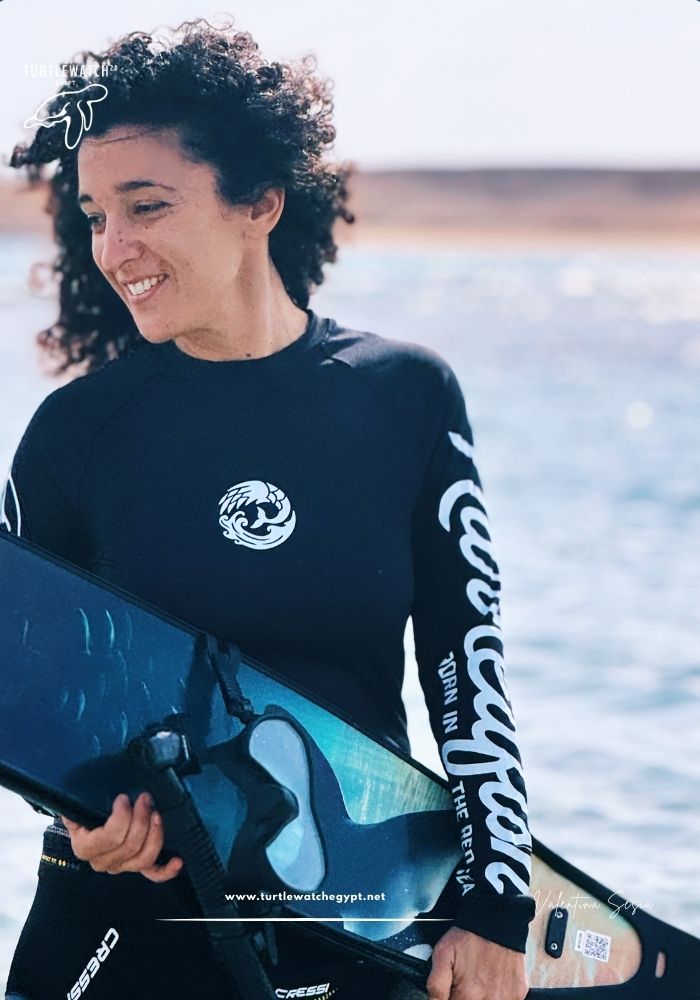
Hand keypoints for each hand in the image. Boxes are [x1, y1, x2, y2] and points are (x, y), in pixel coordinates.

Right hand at [60, 792, 182, 882]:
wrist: (87, 824)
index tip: (124, 798)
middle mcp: (103, 862)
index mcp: (85, 847)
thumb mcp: (78, 805)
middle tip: (145, 798)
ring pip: (143, 858)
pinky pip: (153, 873)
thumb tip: (82, 797)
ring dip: (155, 834)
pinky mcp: (136, 866)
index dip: (122, 817)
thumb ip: (79, 803)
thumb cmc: (85, 810)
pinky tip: (178, 861)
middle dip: (141, 819)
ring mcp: (121, 866)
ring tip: (156, 814)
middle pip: (130, 846)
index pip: (110, 837)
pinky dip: (166, 870)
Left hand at [426, 928, 527, 999]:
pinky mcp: (518, 993)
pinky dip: (499, 995)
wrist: (496, 919)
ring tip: (479, 981)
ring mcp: (506, 998)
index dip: (452, 998)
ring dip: (483, 997)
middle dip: (467, 997)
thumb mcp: (442, 954)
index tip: (453, 991)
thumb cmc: (468, 937)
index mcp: (467, 995)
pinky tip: (493, 981)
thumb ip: (436, 985)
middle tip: (466, 984)